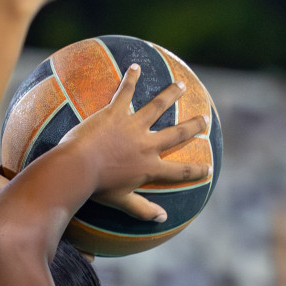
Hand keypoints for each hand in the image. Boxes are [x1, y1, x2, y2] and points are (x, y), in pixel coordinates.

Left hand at [60, 66, 209, 221]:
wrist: (77, 168)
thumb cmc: (96, 187)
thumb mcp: (121, 201)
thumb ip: (143, 210)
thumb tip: (162, 219)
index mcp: (150, 167)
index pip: (179, 171)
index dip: (196, 171)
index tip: (208, 169)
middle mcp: (147, 144)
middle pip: (177, 133)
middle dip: (193, 126)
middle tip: (204, 119)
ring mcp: (133, 126)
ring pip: (158, 106)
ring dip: (171, 94)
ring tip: (180, 85)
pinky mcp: (115, 112)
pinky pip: (125, 92)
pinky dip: (130, 78)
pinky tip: (135, 66)